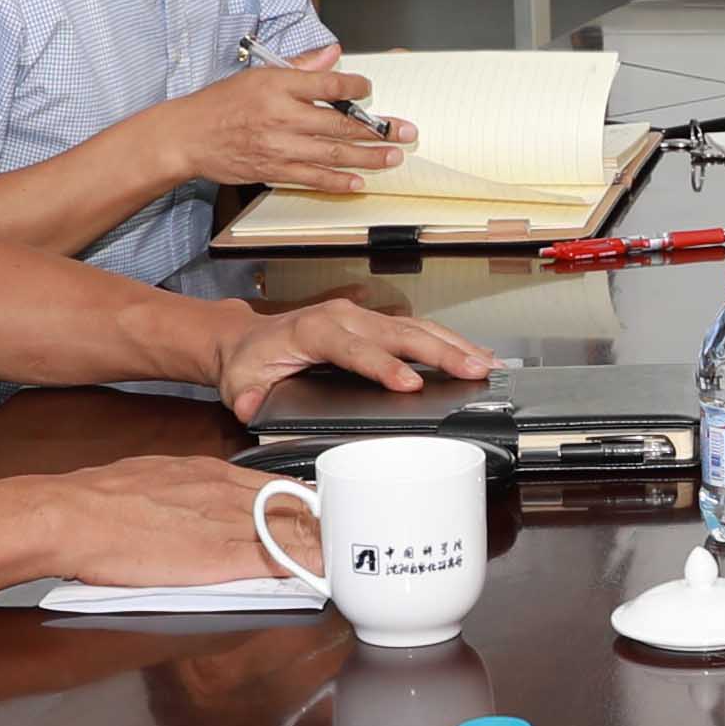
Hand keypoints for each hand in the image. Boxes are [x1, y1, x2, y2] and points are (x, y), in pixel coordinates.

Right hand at [17, 450, 330, 587]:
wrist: (73, 515)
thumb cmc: (102, 502)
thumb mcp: (157, 480)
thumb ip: (189, 491)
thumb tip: (203, 504)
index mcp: (212, 474)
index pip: (278, 485)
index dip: (306, 503)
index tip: (322, 515)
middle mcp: (229, 493)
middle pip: (297, 505)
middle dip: (325, 523)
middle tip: (349, 538)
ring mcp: (229, 524)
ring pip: (295, 530)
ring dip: (323, 545)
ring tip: (347, 559)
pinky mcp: (221, 557)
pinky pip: (278, 561)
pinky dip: (306, 568)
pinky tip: (325, 577)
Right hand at [172, 60, 400, 197]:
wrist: (188, 135)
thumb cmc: (221, 103)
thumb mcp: (259, 73)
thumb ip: (300, 65)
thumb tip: (333, 54)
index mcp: (278, 85)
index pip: (328, 85)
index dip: (356, 88)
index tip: (370, 89)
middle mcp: (282, 115)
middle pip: (339, 122)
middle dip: (377, 128)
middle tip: (404, 131)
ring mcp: (279, 145)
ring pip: (332, 152)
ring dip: (367, 157)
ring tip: (392, 157)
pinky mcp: (273, 169)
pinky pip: (312, 177)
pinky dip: (337, 181)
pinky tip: (358, 182)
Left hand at [211, 296, 487, 414]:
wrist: (247, 340)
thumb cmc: (250, 362)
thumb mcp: (239, 384)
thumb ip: (247, 398)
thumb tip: (254, 407)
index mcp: (312, 330)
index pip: (354, 349)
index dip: (383, 366)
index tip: (409, 384)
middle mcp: (342, 318)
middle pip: (398, 333)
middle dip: (439, 352)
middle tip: (473, 370)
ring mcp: (362, 318)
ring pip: (414, 327)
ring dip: (452, 345)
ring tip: (485, 364)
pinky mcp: (374, 325)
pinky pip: (415, 330)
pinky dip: (446, 342)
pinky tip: (472, 354)